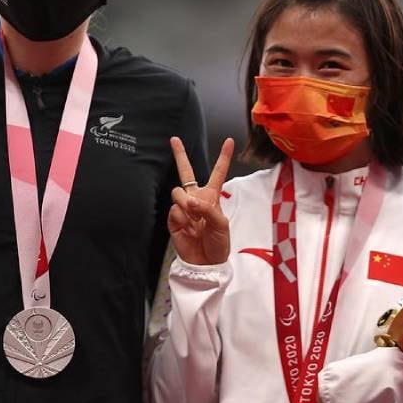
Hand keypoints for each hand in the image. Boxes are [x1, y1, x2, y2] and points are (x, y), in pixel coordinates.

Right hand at [168, 137, 233, 265]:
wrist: (206, 262)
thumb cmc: (218, 243)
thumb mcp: (222, 225)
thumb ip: (208, 209)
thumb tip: (189, 201)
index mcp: (212, 197)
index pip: (218, 173)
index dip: (223, 157)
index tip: (229, 141)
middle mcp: (196, 198)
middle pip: (186, 173)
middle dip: (179, 155)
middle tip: (174, 140)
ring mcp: (183, 208)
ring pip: (178, 192)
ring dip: (186, 204)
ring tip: (195, 220)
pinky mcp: (173, 219)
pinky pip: (174, 209)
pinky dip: (181, 218)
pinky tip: (187, 228)